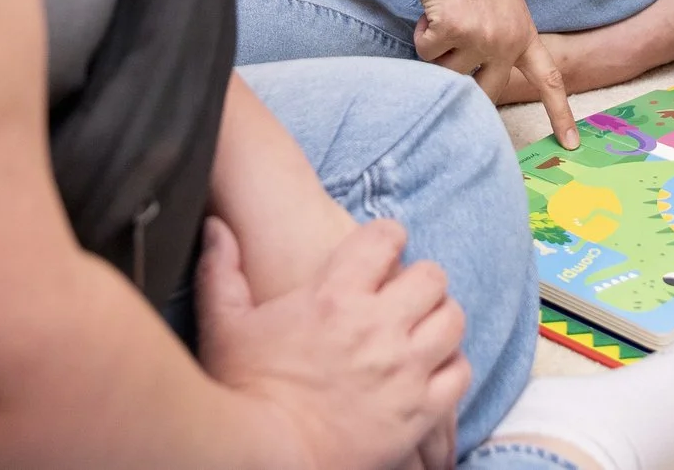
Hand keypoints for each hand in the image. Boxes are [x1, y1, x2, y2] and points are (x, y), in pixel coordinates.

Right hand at [199, 216, 468, 469]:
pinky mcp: (418, 412)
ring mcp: (403, 370)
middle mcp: (377, 327)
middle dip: (420, 280)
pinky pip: (458, 373)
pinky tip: (430, 369)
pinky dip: (450, 367)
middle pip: (432, 277)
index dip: (388, 238)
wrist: (263, 458)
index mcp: (335, 297)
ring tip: (422, 329)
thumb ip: (222, 270)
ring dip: (439, 320)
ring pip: (452, 321)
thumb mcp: (225, 324)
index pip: (386, 238)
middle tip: (406, 293)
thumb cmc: (244, 391)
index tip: (384, 250)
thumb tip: (215, 226)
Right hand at [405, 0, 579, 147]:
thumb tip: (479, 79)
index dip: (559, 114)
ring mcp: (482, 36)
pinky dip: (422, 33)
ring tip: (446, 16)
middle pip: (484, 92)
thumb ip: (502, 39)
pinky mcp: (454, 29)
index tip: (570, 144)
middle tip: (451, 50)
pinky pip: (427, 51)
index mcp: (524, 35)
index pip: (549, 80)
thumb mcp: (502, 7)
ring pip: (448, 73)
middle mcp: (507, 40)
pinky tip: (433, 10)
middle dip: (462, 81)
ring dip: (438, 49)